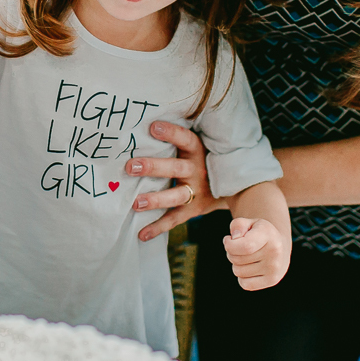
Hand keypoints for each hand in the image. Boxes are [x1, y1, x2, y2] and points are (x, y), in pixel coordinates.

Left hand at [128, 121, 222, 240]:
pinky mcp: (192, 210)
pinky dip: (158, 228)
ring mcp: (195, 192)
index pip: (185, 139)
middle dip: (153, 168)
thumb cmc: (197, 159)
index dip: (170, 133)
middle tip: (130, 167)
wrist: (229, 186)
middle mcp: (196, 171)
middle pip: (176, 168)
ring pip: (176, 196)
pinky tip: (142, 234)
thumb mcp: (191, 147)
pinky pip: (174, 219)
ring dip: (155, 200)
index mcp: (196, 151)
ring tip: (136, 203)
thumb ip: (173, 140)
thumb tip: (139, 126)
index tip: (152, 127)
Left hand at [222, 217, 289, 290]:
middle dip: (231, 253)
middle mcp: (274, 252)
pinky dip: (242, 277)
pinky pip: (244, 284)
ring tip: (247, 257)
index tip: (228, 240)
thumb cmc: (259, 233)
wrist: (279, 245)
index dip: (230, 245)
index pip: (244, 246)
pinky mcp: (272, 280)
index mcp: (269, 235)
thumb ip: (238, 225)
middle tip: (239, 248)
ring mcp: (275, 269)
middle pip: (236, 259)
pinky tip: (250, 268)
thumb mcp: (249, 223)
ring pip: (238, 272)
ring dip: (236, 265)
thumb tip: (234, 238)